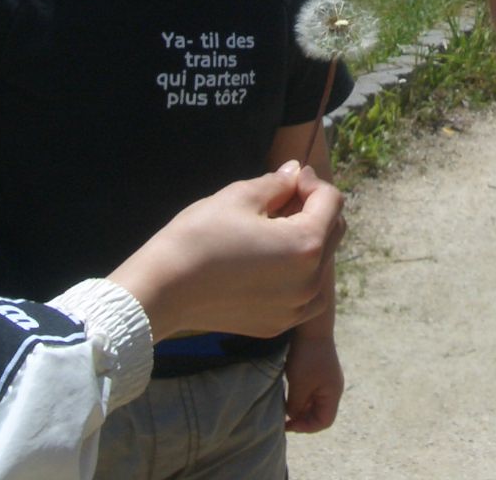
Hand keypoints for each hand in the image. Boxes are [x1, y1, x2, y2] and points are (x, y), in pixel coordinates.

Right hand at [108, 162, 345, 342]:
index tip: (286, 179)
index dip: (311, 181)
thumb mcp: (239, 197)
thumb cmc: (199, 237)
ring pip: (322, 264)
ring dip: (308, 242)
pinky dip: (297, 273)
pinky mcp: (279, 324)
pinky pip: (305, 293)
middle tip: (279, 199)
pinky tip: (267, 260)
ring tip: (272, 230)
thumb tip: (294, 171)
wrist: (162, 290)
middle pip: (333, 232)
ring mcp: (296, 308)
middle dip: (313, 209)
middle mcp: (311, 281)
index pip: (332, 201)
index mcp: (306, 245)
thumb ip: (277, 183)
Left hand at [283, 336, 344, 432]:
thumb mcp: (299, 384)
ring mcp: (326, 379)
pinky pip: (310, 391)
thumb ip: (296, 405)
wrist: (312, 327)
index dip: (306, 427)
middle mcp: (332, 388)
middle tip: (283, 417)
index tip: (289, 423)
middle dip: (301, 418)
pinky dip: (299, 396)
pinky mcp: (318, 371)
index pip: (324, 422)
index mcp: (333, 393)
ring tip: (283, 405)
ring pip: (313, 402)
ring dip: (299, 406)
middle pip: (319, 413)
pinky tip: (287, 391)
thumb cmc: (307, 356)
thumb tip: (292, 416)